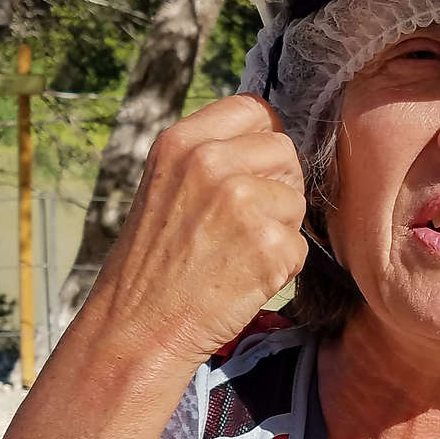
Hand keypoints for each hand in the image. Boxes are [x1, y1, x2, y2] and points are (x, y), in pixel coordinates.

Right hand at [88, 95, 307, 368]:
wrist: (138, 328)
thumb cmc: (153, 267)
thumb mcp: (166, 188)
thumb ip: (212, 160)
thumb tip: (271, 147)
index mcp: (182, 141)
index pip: (254, 109)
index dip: (264, 142)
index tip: (255, 172)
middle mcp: (211, 162)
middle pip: (285, 152)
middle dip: (277, 188)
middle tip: (243, 227)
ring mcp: (242, 201)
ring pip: (296, 201)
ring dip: (280, 231)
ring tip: (236, 257)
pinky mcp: (269, 243)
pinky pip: (300, 247)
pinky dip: (282, 269)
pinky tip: (243, 281)